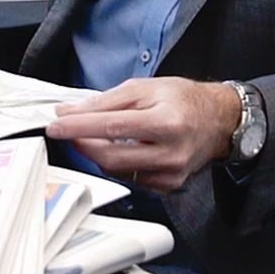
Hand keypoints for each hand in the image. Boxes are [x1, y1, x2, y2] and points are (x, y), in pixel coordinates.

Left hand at [45, 77, 241, 191]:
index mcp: (166, 122)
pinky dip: (116, 164)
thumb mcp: (144, 88)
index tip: (56, 126)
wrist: (218, 120)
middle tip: (68, 131)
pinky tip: (118, 149)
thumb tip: (71, 112)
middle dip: (82, 144)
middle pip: (111, 157)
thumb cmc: (183, 100)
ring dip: (96, 154)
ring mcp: (171, 173)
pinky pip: (130, 179)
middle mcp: (170, 152)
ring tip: (92, 136)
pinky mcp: (168, 185)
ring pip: (117, 171)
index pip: (111, 127)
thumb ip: (105, 101)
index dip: (78, 128)